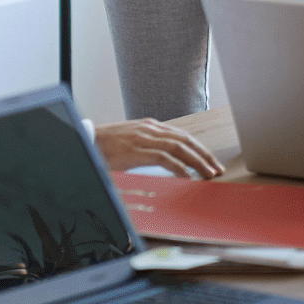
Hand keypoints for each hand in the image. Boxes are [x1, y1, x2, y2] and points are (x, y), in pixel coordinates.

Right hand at [93, 119, 223, 178]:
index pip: (182, 136)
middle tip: (217, 168)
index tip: (210, 161)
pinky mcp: (138, 150)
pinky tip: (188, 177)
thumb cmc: (105, 145)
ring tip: (209, 174)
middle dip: (204, 155)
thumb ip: (147, 147)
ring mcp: (145, 138)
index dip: (199, 148)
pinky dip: (179, 167)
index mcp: (150, 127)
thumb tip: (164, 160)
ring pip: (180, 148)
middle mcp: (151, 129)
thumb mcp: (130, 142)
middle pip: (186, 140)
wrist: (86, 139)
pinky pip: (165, 158)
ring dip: (197, 161)